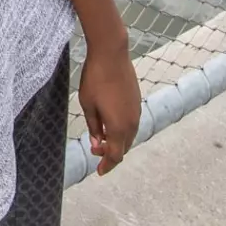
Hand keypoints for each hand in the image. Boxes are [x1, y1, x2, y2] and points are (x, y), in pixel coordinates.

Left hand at [78, 41, 140, 175]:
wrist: (111, 54)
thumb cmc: (95, 78)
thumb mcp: (88, 105)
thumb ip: (94, 127)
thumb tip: (98, 143)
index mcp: (119, 127)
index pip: (116, 155)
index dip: (107, 165)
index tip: (99, 171)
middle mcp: (132, 122)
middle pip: (124, 147)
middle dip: (111, 153)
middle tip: (95, 150)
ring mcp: (137, 111)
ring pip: (129, 135)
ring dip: (117, 140)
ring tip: (101, 137)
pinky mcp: (137, 101)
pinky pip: (131, 123)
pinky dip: (122, 130)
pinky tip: (110, 122)